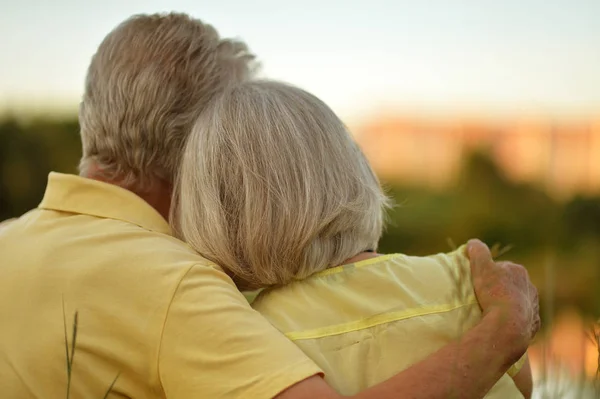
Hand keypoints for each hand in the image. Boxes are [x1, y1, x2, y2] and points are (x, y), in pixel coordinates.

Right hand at [467, 239, 539, 354]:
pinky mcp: (533, 325)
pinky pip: (522, 320)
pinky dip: (513, 320)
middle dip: (500, 288)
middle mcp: (530, 287)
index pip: (503, 267)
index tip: (479, 280)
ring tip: (491, 312)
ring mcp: (533, 307)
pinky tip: (502, 325)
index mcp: (519, 271)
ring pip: (518, 302)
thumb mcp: (481, 266)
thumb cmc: (494, 292)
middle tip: (484, 296)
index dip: (490, 272)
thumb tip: (472, 243)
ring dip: (507, 305)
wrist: (509, 325)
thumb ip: (478, 251)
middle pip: (511, 284)